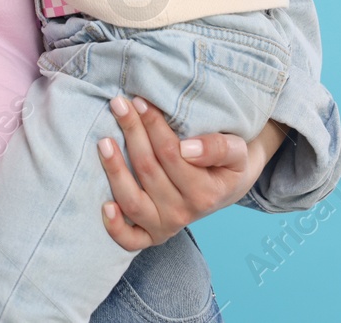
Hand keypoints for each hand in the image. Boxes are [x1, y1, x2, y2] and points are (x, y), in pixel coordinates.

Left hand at [97, 95, 286, 249]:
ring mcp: (165, 226)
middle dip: (132, 133)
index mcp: (205, 193)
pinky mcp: (150, 235)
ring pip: (133, 200)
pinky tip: (104, 205)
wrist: (227, 188)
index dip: (153, 125)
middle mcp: (183, 213)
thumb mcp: (237, 151)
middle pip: (148, 170)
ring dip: (115, 170)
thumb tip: (188, 149)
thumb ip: (219, 147)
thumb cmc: (227, 163)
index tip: (140, 101)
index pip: (171, 154)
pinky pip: (129, 240)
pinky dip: (115, 227)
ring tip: (104, 141)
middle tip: (119, 105)